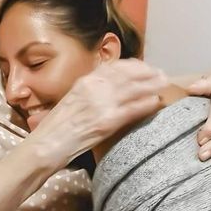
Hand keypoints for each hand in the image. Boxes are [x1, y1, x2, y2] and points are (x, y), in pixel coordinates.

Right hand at [27, 59, 168, 167]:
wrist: (46, 144)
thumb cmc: (56, 126)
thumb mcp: (71, 99)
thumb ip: (89, 91)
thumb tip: (106, 87)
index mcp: (85, 81)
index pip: (115, 67)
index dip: (134, 65)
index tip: (145, 66)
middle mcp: (94, 87)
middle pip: (128, 75)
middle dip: (147, 73)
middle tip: (161, 73)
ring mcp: (101, 103)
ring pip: (133, 89)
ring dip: (152, 85)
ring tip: (164, 84)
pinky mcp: (107, 121)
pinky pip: (131, 109)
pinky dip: (145, 104)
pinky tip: (155, 102)